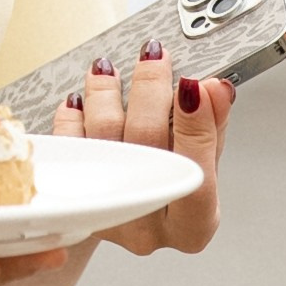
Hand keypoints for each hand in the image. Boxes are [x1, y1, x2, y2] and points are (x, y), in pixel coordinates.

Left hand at [52, 44, 234, 254]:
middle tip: (153, 58)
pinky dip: (72, 117)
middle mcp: (147, 227)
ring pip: (103, 140)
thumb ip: (212, 129)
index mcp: (191, 226)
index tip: (197, 84)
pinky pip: (69, 149)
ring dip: (104, 95)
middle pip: (146, 146)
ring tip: (108, 69)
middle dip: (150, 92)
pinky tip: (82, 99)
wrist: (130, 223)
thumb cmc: (172, 194)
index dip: (197, 126)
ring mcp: (108, 214)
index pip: (196, 174)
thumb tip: (216, 89)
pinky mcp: (76, 200)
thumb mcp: (204, 168)